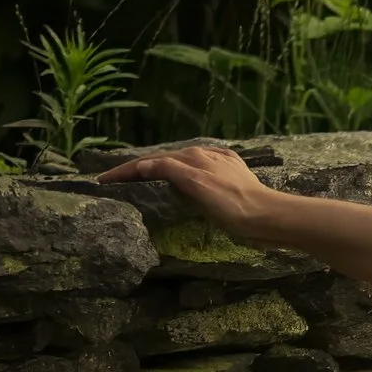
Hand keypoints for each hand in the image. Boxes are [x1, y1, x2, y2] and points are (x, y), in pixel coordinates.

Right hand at [96, 144, 277, 236]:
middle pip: (163, 160)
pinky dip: (181, 174)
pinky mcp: (231, 175)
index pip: (151, 161)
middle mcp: (204, 155)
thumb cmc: (233, 206)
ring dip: (158, 170)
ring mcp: (218, 164)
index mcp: (193, 156)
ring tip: (142, 180)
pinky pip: (198, 171)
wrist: (268, 216)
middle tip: (116, 181)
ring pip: (180, 164)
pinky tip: (180, 180)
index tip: (102, 180)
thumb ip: (170, 170)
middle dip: (139, 169)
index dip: (126, 171)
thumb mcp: (197, 185)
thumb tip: (144, 164)